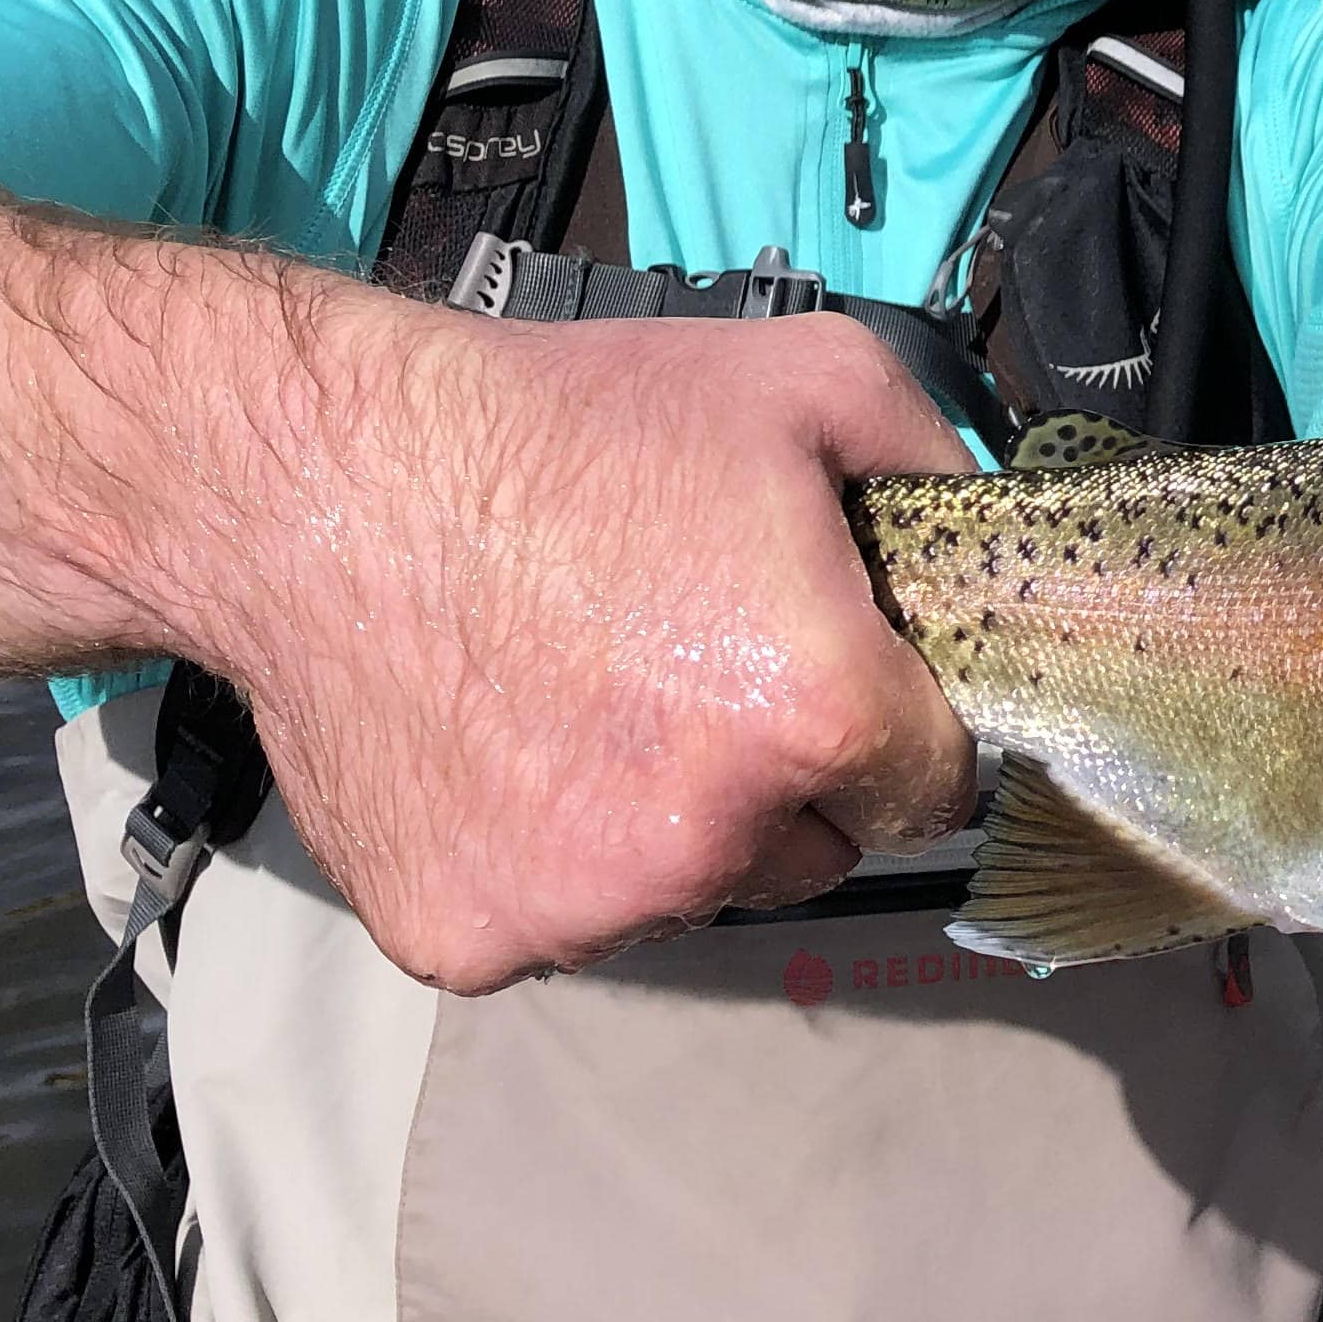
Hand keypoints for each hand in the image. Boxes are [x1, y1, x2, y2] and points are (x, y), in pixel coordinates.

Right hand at [202, 309, 980, 991]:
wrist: (318, 479)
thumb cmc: (561, 423)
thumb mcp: (807, 380)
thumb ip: (940, 464)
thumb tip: (1004, 528)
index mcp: (817, 715)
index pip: (938, 790)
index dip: (904, 734)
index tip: (853, 691)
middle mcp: (714, 838)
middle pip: (815, 851)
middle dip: (785, 781)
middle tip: (695, 670)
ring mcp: (586, 906)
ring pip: (689, 892)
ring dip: (667, 825)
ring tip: (585, 694)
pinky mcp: (472, 941)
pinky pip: (560, 920)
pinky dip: (544, 856)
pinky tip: (502, 746)